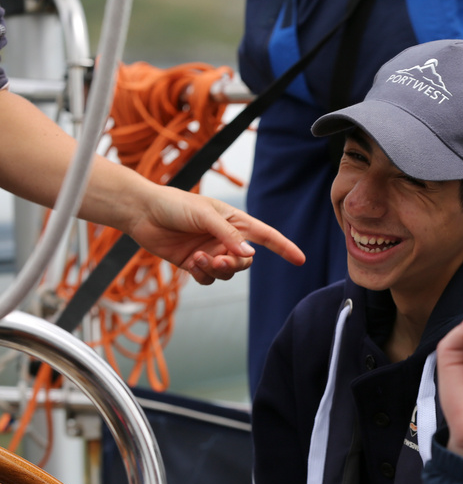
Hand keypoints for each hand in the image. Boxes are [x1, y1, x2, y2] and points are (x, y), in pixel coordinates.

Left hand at [122, 181, 305, 284]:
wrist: (141, 212)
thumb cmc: (174, 204)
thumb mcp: (206, 215)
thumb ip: (229, 235)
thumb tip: (250, 256)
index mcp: (235, 222)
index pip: (267, 237)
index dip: (284, 248)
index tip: (300, 259)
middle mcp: (226, 239)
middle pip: (245, 261)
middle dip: (235, 264)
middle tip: (218, 260)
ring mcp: (211, 252)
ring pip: (227, 272)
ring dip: (217, 269)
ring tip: (200, 258)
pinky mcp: (194, 263)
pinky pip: (208, 278)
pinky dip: (204, 274)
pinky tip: (192, 263)